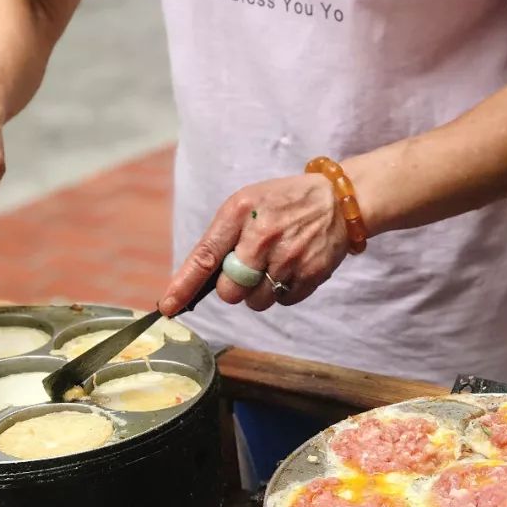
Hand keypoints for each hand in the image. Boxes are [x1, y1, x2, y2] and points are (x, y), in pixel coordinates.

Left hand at [160, 174, 348, 314]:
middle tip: (248, 270)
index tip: (168, 306)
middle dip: (234, 288)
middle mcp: (263, 235)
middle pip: (231, 291)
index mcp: (240, 212)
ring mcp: (289, 256)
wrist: (339, 200)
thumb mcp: (247, 203)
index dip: (184, 285)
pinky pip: (283, 302)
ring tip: (274, 265)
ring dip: (259, 293)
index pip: (205, 256)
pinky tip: (292, 268)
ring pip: (256, 302)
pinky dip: (283, 292)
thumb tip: (200, 280)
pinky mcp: (311, 273)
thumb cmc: (284, 203)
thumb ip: (223, 237)